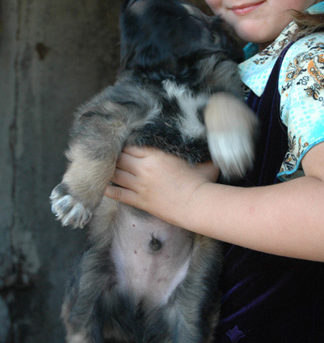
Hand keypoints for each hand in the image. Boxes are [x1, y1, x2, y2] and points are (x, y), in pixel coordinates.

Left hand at [104, 146, 219, 225]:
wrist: (197, 205)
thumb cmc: (202, 181)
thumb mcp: (199, 158)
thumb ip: (194, 147)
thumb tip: (201, 136)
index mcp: (155, 155)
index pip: (131, 145)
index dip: (125, 143)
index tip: (123, 142)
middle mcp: (143, 169)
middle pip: (119, 157)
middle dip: (114, 154)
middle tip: (110, 153)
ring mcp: (139, 186)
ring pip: (115, 173)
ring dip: (109, 169)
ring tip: (105, 166)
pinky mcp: (139, 201)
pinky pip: (117, 193)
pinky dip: (107, 188)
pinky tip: (102, 184)